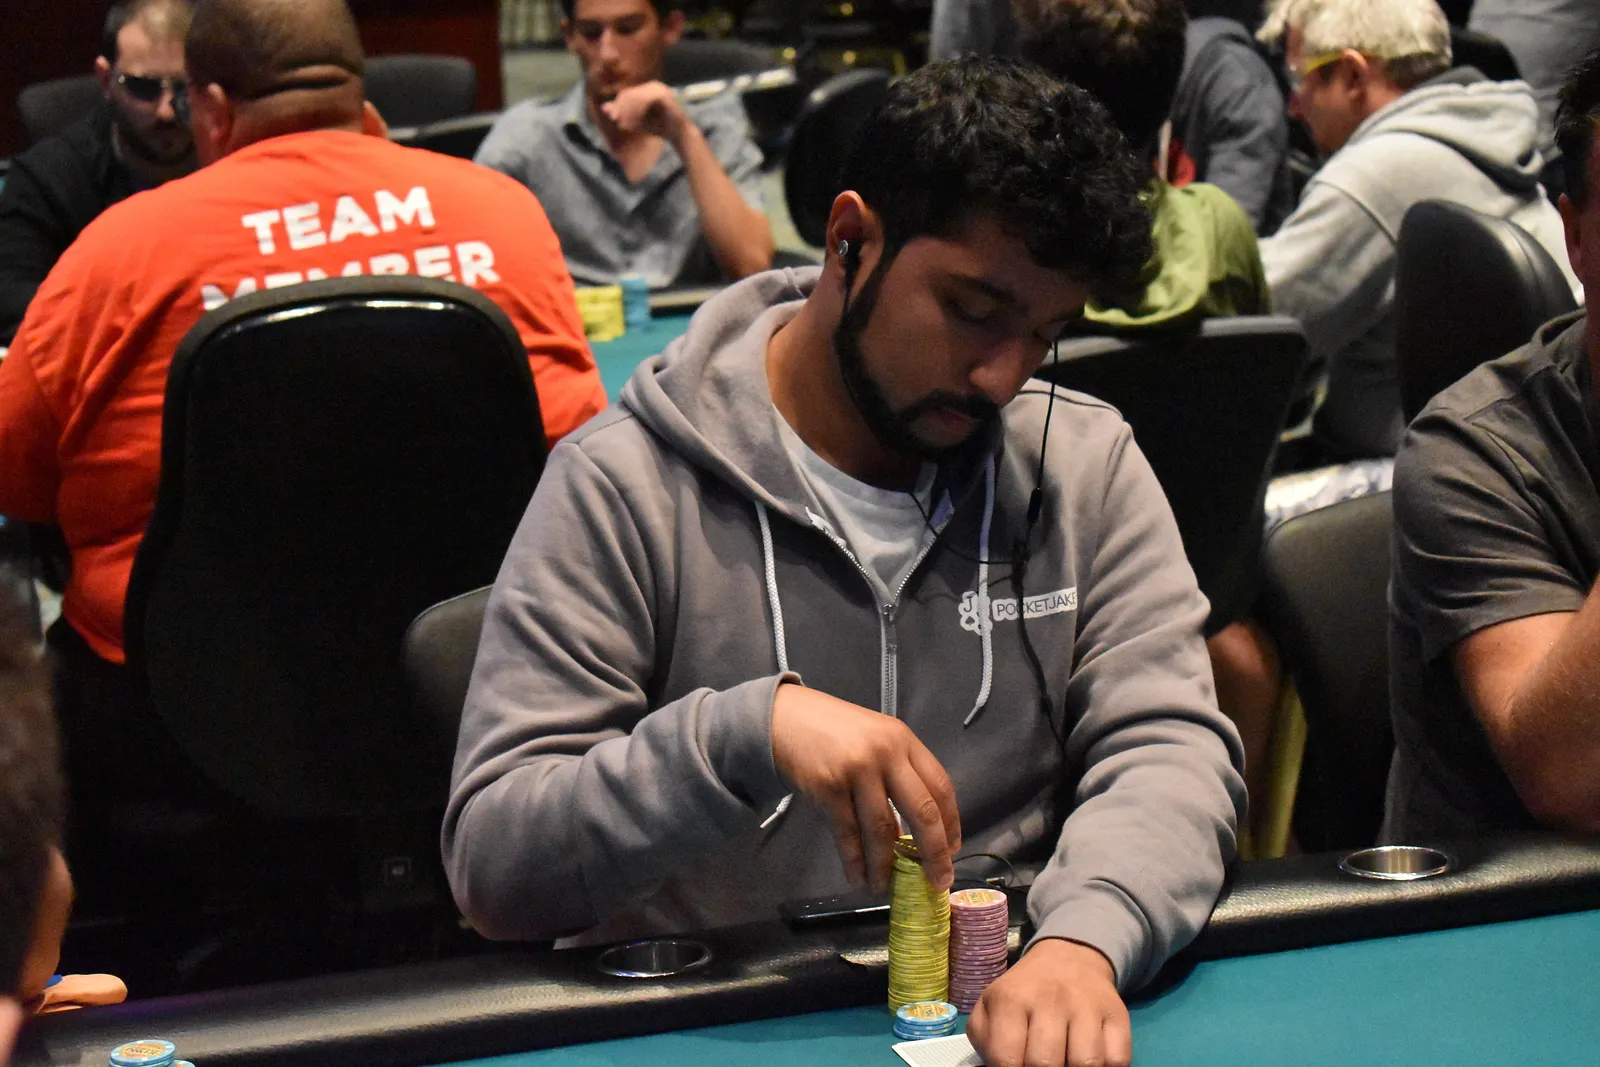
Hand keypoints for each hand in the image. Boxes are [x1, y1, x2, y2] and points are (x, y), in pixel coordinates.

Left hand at [601, 81, 689, 143]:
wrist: (678, 134)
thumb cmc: (658, 127)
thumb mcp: (635, 121)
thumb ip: (621, 113)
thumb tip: (604, 107)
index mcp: (646, 88)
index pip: (626, 94)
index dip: (618, 106)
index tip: (614, 120)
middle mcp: (653, 85)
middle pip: (629, 94)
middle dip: (621, 109)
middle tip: (617, 122)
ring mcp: (659, 88)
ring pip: (635, 97)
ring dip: (628, 112)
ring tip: (626, 125)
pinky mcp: (663, 94)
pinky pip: (644, 99)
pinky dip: (637, 111)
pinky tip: (635, 122)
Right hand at [770, 684, 960, 891]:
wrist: (784, 718)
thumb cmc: (834, 730)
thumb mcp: (876, 739)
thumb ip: (898, 773)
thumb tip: (912, 831)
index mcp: (903, 740)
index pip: (940, 786)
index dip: (951, 823)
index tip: (952, 852)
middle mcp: (886, 753)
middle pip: (922, 811)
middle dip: (933, 853)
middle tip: (937, 881)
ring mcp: (857, 770)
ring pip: (882, 830)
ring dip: (886, 866)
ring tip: (885, 887)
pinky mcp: (828, 788)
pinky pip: (848, 834)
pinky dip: (855, 861)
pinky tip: (858, 878)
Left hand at [967, 939, 1130, 1066]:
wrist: (1067, 959)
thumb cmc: (1023, 994)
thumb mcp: (990, 1009)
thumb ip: (987, 1042)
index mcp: (1011, 999)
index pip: (1007, 1059)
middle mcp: (1050, 999)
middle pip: (1046, 1065)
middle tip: (1041, 1063)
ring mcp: (1087, 1005)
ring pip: (1086, 1064)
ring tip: (1066, 1060)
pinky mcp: (1117, 1014)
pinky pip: (1117, 1059)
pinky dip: (1106, 1065)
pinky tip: (1089, 1053)